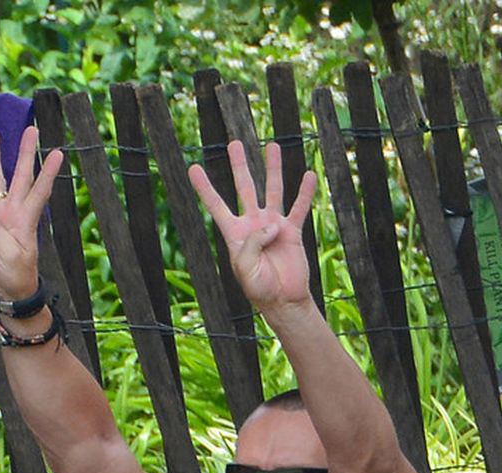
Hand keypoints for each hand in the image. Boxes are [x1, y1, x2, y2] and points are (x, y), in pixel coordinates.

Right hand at [0, 125, 63, 301]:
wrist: (8, 289)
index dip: (48, 173)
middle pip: (21, 175)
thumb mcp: (12, 256)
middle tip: (31, 129)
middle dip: (25, 153)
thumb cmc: (17, 274)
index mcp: (26, 218)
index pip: (40, 190)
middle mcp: (13, 211)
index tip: (58, 152)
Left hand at [188, 140, 317, 315]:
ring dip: (272, 168)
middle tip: (234, 143)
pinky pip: (299, 206)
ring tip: (272, 146)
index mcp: (235, 233)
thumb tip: (271, 223)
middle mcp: (253, 224)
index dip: (205, 188)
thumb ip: (252, 243)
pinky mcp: (292, 230)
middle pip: (245, 188)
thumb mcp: (245, 268)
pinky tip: (308, 175)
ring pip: (272, 189)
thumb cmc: (259, 287)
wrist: (282, 299)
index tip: (193, 168)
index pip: (216, 205)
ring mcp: (273, 224)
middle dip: (239, 166)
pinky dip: (305, 192)